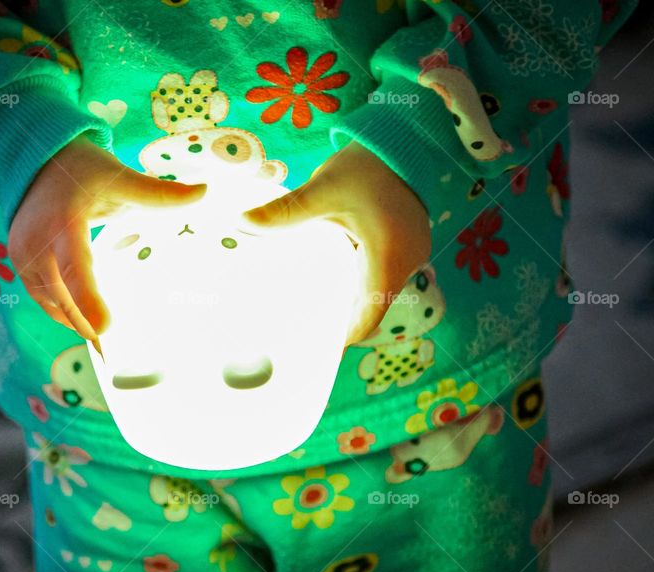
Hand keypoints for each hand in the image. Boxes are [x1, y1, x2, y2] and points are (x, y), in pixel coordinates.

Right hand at [8, 136, 205, 340]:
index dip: (89, 300)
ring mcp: (22, 256)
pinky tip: (83, 321)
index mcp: (65, 222)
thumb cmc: (83, 170)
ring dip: (74, 320)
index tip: (106, 329)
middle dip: (87, 324)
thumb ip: (160, 193)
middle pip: (62, 296)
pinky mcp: (18, 264)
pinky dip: (62, 310)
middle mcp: (37, 243)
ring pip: (50, 302)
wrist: (35, 161)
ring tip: (102, 343)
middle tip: (113, 353)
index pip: (76, 268)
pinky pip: (41, 297)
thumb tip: (204, 191)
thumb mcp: (121, 179)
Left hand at [243, 142, 430, 345]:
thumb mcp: (324, 189)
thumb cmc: (370, 164)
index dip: (341, 338)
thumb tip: (243, 222)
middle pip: (369, 308)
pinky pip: (379, 274)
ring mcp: (411, 255)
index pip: (366, 318)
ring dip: (348, 300)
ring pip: (375, 292)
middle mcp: (407, 264)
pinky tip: (331, 278)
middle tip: (303, 330)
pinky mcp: (407, 244)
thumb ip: (285, 212)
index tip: (315, 350)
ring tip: (312, 308)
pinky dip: (357, 281)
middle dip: (338, 321)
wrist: (407, 137)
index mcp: (388, 259)